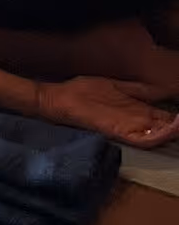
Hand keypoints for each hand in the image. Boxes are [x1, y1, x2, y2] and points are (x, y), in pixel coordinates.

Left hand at [38, 74, 178, 145]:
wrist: (58, 99)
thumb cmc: (85, 92)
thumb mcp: (119, 86)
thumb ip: (142, 89)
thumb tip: (166, 87)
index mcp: (139, 112)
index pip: (168, 119)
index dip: (178, 121)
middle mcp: (137, 122)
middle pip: (167, 128)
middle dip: (178, 127)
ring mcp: (128, 127)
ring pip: (161, 134)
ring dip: (175, 130)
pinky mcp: (117, 131)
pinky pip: (144, 138)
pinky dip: (162, 134)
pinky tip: (174, 126)